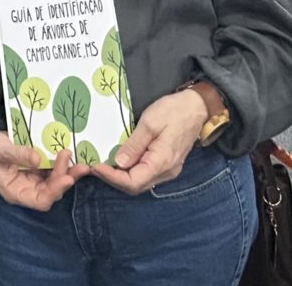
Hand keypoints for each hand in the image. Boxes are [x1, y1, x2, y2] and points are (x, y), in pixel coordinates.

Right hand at [0, 129, 74, 210]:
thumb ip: (17, 155)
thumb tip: (38, 160)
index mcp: (15, 191)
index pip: (39, 200)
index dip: (54, 192)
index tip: (66, 178)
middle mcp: (27, 188)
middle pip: (52, 191)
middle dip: (65, 178)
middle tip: (78, 165)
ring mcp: (34, 178)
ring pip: (56, 180)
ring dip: (68, 171)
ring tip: (79, 159)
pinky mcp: (39, 168)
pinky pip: (54, 169)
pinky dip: (63, 163)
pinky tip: (71, 153)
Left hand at [82, 90, 206, 194]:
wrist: (197, 106)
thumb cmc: (174, 111)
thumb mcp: (150, 122)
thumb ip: (134, 144)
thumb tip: (118, 163)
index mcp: (162, 162)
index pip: (132, 182)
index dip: (111, 177)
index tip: (95, 166)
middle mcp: (166, 172)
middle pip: (135, 186)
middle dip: (113, 179)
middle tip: (94, 166)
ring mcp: (168, 169)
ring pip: (140, 181)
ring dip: (120, 176)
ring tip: (103, 164)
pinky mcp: (168, 164)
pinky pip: (146, 174)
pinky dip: (130, 171)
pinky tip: (119, 161)